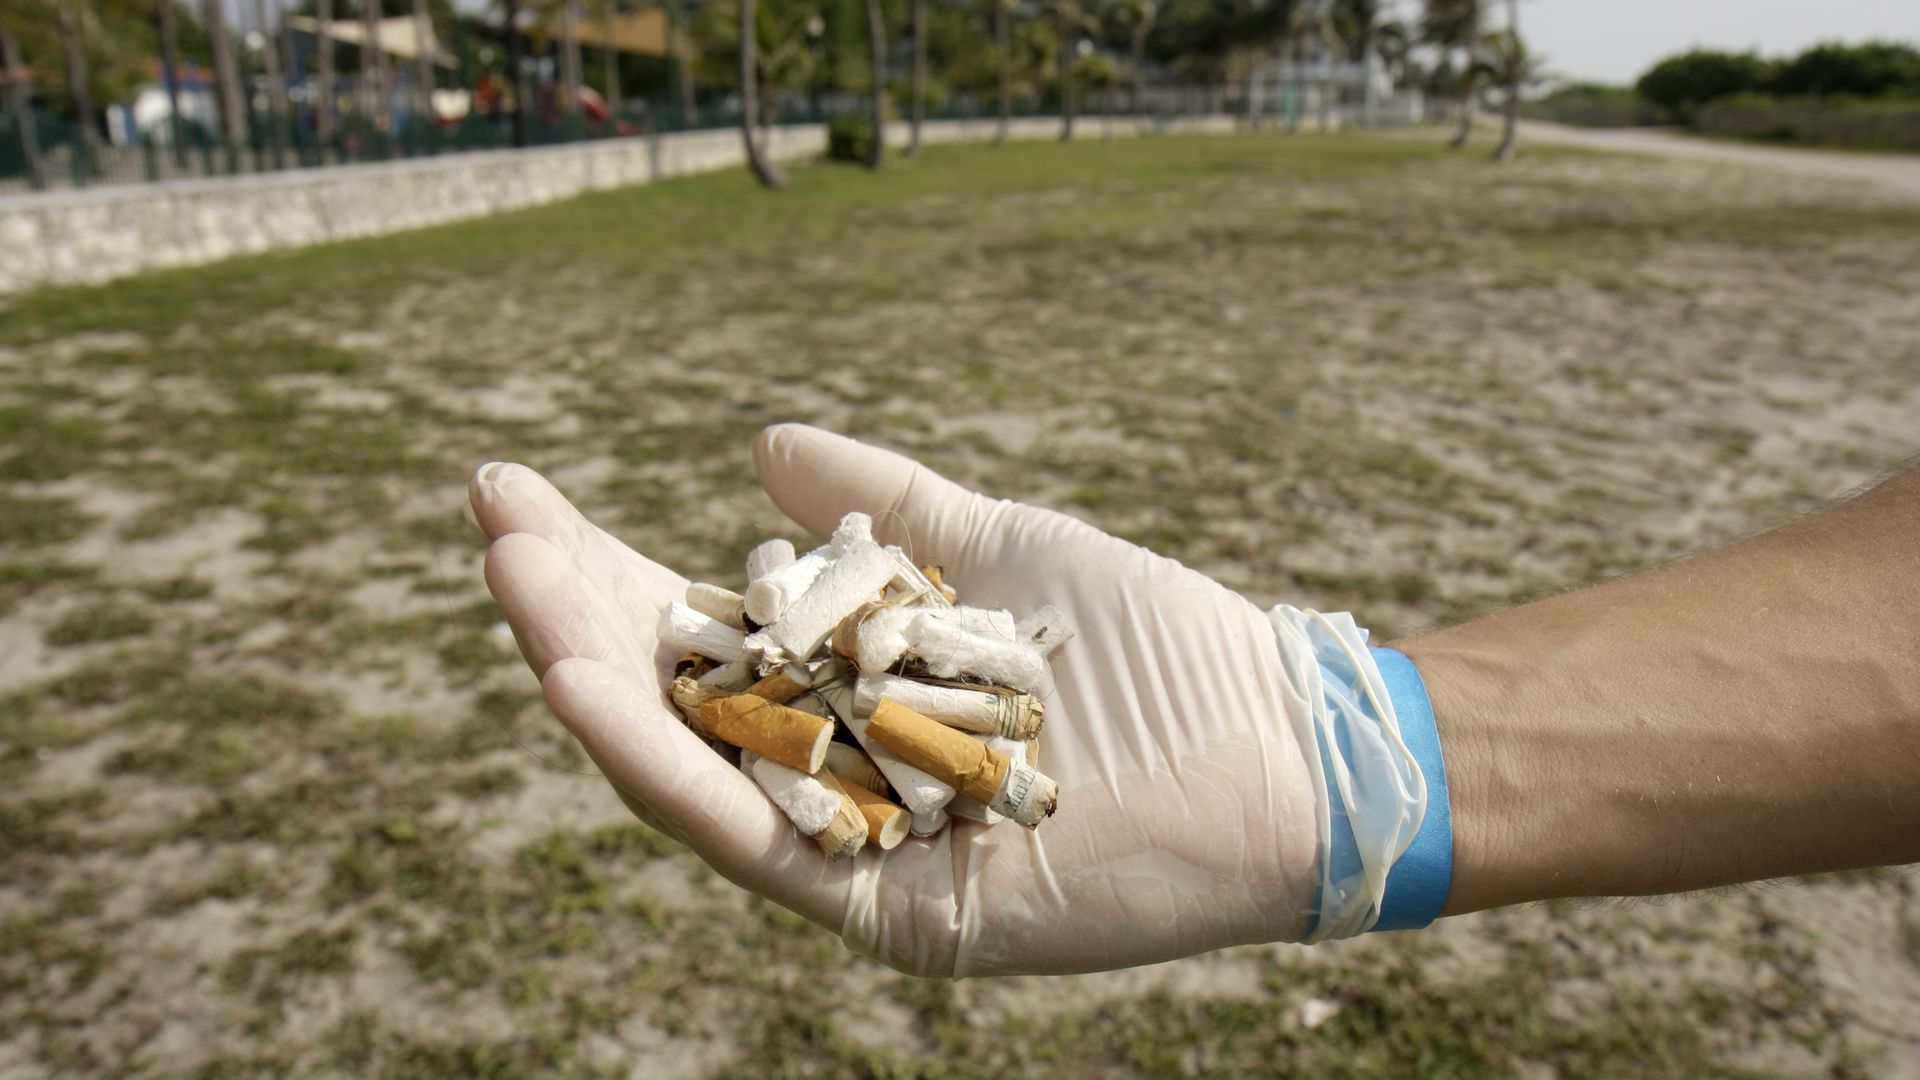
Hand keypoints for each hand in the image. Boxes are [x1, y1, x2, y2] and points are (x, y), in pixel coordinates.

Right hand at [471, 424, 1319, 975]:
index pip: (692, 634)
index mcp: (846, 695)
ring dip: (589, 679)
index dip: (599, 565)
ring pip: (686, 773)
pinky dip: (663, 768)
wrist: (1277, 739)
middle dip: (571, 614)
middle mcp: (830, 775)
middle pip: (669, 703)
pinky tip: (583, 685)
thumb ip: (881, 504)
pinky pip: (752, 845)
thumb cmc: (1149, 644)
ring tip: (513, 584)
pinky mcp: (885, 914)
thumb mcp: (991, 546)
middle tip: (492, 521)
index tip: (512, 486)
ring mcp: (852, 849)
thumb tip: (757, 445)